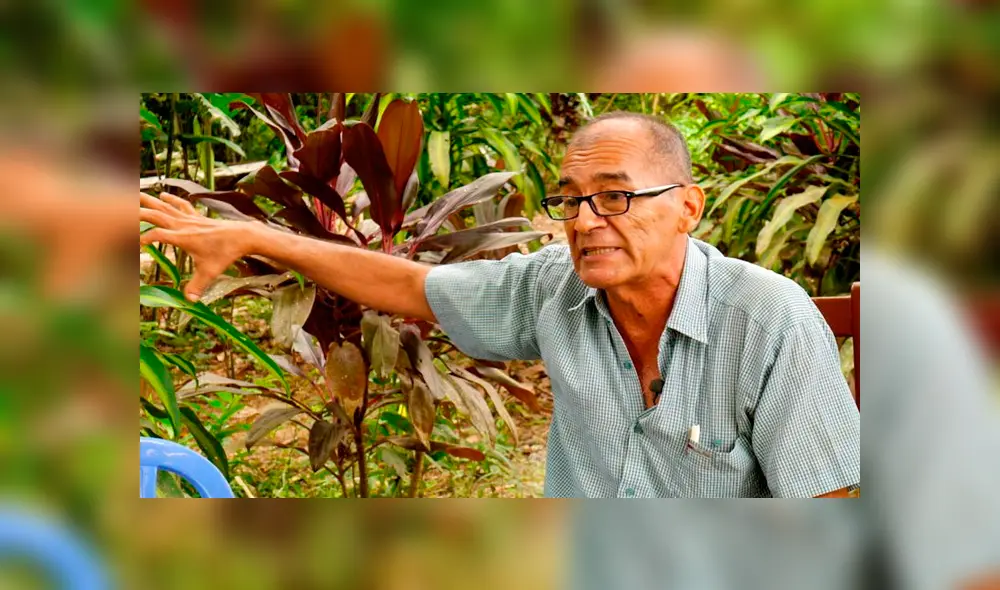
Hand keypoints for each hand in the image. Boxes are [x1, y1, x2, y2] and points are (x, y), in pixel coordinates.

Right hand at [140, 192, 255, 301]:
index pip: (158, 235)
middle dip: (140, 212)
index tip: (136, 242)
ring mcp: (191, 219)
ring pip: (167, 207)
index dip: (146, 237)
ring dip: (152, 201)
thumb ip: (197, 286)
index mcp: (183, 238)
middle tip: (123, 206)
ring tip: (138, 193)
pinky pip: (182, 205)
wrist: (242, 236)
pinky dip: (172, 199)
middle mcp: (184, 226)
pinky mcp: (198, 217)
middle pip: (158, 215)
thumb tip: (189, 302)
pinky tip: (164, 194)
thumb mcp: (210, 272)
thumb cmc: (225, 253)